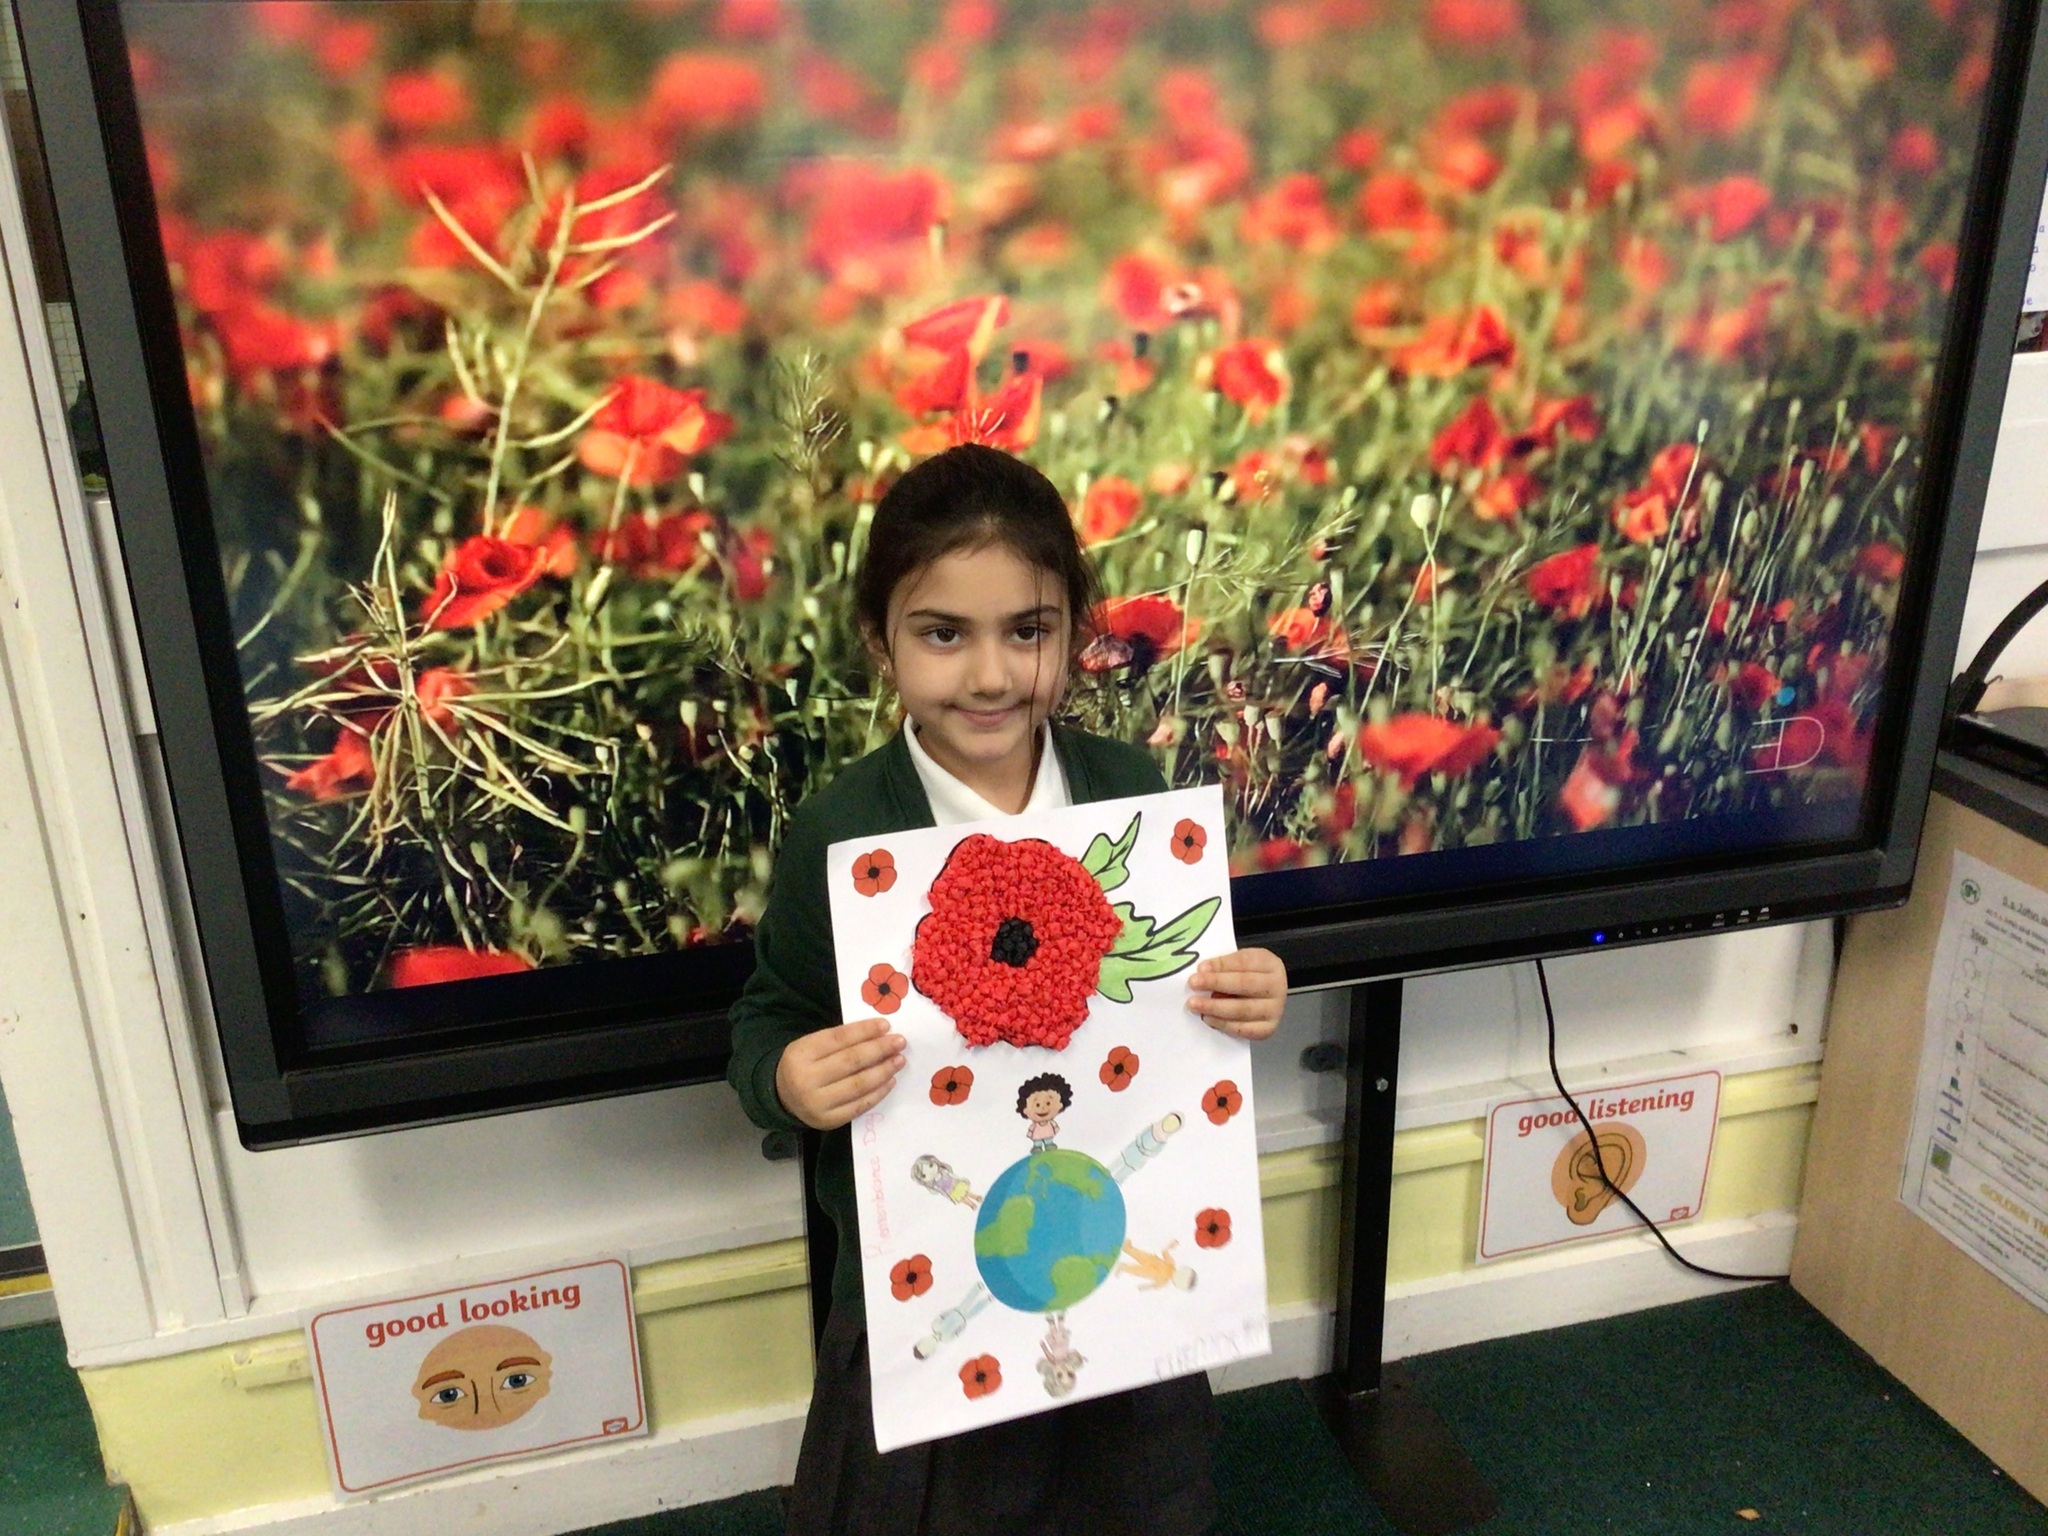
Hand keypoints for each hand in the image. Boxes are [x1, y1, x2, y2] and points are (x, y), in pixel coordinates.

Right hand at [775, 1017, 905, 1129]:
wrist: (783, 1097)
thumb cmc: (804, 1065)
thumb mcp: (811, 1046)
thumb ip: (839, 1040)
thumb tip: (879, 1033)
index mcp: (800, 1054)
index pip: (838, 1038)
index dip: (864, 1031)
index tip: (885, 1025)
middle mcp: (806, 1079)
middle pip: (851, 1061)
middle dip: (879, 1050)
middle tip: (899, 1042)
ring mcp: (817, 1103)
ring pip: (858, 1084)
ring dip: (884, 1071)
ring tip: (899, 1060)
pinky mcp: (828, 1121)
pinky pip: (859, 1105)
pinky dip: (878, 1093)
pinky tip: (889, 1080)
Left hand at [1187, 948, 1287, 1040]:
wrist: (1267, 994)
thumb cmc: (1250, 975)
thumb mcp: (1241, 962)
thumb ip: (1225, 965)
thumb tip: (1203, 971)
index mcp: (1270, 964)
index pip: (1244, 963)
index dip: (1222, 965)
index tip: (1201, 968)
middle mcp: (1277, 987)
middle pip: (1244, 984)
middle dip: (1216, 983)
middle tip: (1193, 984)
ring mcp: (1275, 1010)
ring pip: (1243, 1010)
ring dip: (1215, 1007)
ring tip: (1195, 1005)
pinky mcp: (1268, 1029)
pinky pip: (1244, 1029)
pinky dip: (1224, 1025)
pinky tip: (1208, 1018)